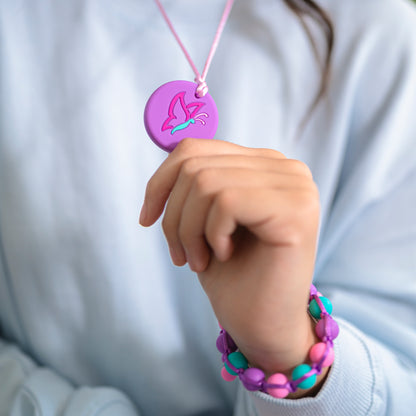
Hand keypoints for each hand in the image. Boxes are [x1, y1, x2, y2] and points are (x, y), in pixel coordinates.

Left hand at [140, 138, 325, 395]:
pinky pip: (227, 201)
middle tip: (181, 254)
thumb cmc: (233, 274)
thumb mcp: (204, 219)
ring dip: (189, 229)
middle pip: (197, 166)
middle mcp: (286, 168)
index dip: (161, 181)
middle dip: (174, 216)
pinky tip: (224, 255)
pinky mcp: (297, 210)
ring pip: (207, 182)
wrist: (263, 325)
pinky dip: (212, 233)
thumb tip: (166, 154)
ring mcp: (296, 187)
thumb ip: (198, 181)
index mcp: (264, 166)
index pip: (197, 148)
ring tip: (198, 260)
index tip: (147, 219)